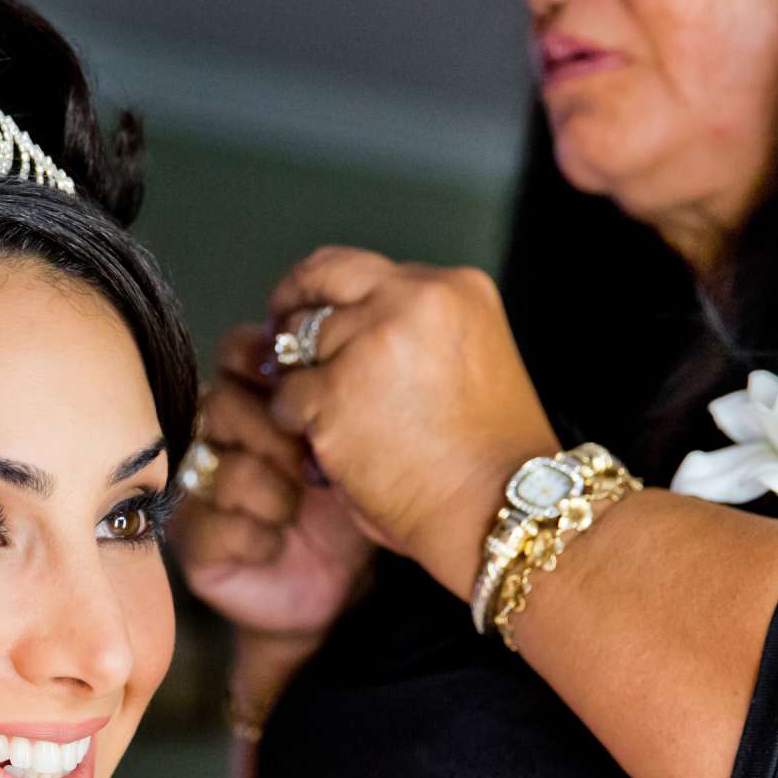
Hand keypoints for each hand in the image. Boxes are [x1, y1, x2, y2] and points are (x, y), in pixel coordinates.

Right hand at [175, 324, 379, 638]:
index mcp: (254, 397)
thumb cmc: (348, 508)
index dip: (267, 364)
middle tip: (312, 465)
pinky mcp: (192, 539)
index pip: (239, 351)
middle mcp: (216, 435)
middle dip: (276, 435)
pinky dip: (258, 536)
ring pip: (221, 465)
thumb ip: (338, 400)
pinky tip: (278, 545)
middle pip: (222, 402)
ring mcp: (197, 486)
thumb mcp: (354, 447)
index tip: (308, 394)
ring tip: (298, 511)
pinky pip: (213, 522)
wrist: (339, 588)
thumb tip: (340, 359)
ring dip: (273, 493)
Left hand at [262, 247, 559, 599]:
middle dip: (291, 306)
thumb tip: (336, 322)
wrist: (501, 508)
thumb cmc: (485, 453)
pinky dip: (297, 425)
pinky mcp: (335, 394)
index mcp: (453, 287)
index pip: (361, 269)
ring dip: (299, 380)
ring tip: (330, 418)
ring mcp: (370, 344)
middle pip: (320, 281)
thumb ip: (411, 329)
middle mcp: (412, 300)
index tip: (309, 311)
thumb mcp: (467, 358)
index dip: (327, 294)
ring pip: (295, 344)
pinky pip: (286, 398)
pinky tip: (329, 448)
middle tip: (277, 337)